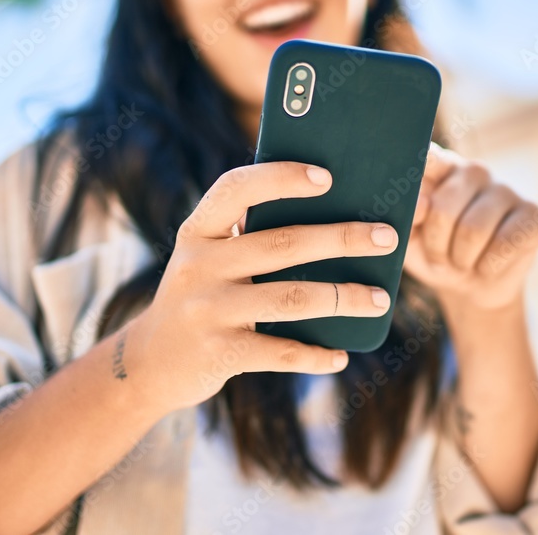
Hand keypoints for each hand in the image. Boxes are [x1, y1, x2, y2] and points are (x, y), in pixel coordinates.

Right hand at [122, 161, 399, 415]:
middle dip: (342, 238)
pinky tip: (341, 354)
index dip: (281, 178)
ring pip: (291, 299)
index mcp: (198, 231)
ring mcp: (208, 311)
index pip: (236, 189)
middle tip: (387, 237)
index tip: (327, 177)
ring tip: (380, 299)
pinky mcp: (219, 354)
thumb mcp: (209, 256)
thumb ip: (248, 234)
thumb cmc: (201, 294)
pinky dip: (315, 354)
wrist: (150, 360)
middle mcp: (199, 265)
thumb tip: (331, 214)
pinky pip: (280, 352)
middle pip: (283, 244)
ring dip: (343, 298)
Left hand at [403, 142, 537, 312]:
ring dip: (460, 260)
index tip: (419, 166)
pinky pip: (504, 244)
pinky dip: (487, 266)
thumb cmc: (434, 254)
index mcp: (439, 170)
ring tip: (461, 262)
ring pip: (473, 230)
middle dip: (435, 245)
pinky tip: (486, 265)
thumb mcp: (408, 238)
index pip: (430, 156)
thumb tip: (422, 204)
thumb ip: (406, 217)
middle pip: (444, 208)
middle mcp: (473, 172)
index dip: (423, 162)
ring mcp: (505, 190)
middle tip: (438, 257)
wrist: (469, 288)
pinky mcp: (532, 214)